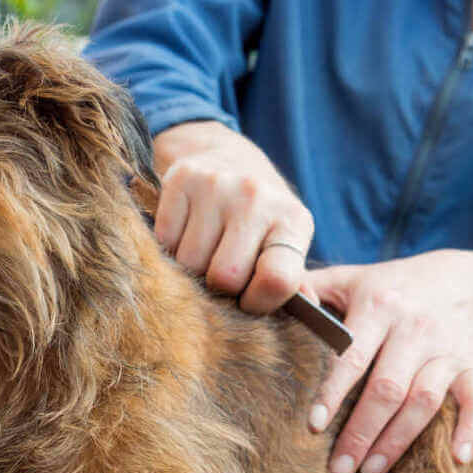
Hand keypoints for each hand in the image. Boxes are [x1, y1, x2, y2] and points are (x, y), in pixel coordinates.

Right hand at [152, 121, 313, 312]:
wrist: (226, 158)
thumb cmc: (259, 218)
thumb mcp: (284, 244)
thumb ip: (292, 283)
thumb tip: (308, 314)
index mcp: (293, 220)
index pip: (277, 279)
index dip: (257, 303)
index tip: (248, 300)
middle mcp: (257, 197)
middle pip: (225, 277)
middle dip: (219, 288)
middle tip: (221, 275)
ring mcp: (217, 185)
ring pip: (188, 263)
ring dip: (190, 269)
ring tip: (203, 252)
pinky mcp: (182, 179)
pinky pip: (164, 240)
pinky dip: (169, 247)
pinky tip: (185, 234)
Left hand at [305, 250, 472, 472]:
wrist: (460, 280)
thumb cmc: (388, 287)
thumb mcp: (349, 278)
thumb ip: (310, 288)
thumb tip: (267, 296)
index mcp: (377, 307)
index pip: (351, 355)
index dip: (333, 391)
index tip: (313, 426)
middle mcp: (413, 329)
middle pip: (388, 388)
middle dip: (361, 433)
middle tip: (338, 470)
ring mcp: (446, 349)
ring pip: (425, 401)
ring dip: (399, 441)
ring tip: (370, 472)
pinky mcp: (471, 366)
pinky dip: (470, 430)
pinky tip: (456, 460)